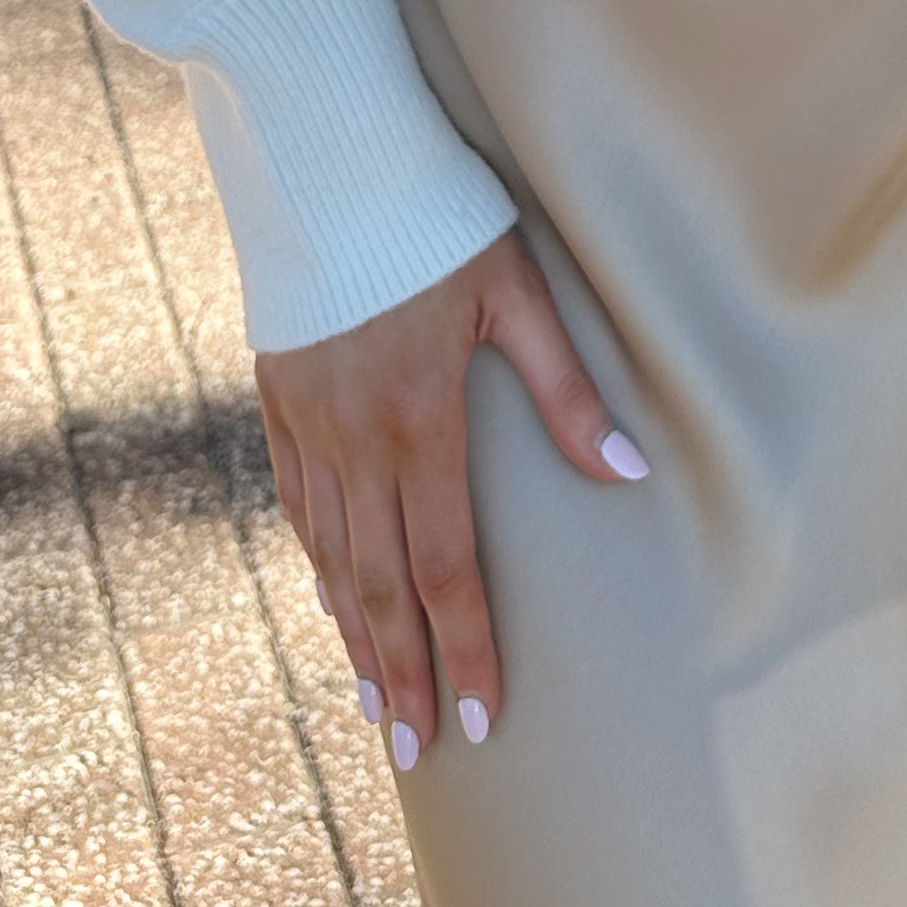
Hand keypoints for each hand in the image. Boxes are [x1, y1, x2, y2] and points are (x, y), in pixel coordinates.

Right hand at [253, 228, 646, 766]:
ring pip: (332, 553)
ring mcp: (309, 419)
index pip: (447, 567)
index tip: (478, 721)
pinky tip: (331, 598)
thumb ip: (566, 391)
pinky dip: (316, 560)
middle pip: (381, 584)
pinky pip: (295, 500)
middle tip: (418, 752)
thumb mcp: (515, 291)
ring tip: (376, 702)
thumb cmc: (438, 215)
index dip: (464, 649)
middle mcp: (357, 436)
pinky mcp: (278, 394)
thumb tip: (628, 475)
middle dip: (404, 674)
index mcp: (421, 419)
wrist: (324, 154)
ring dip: (356, 635)